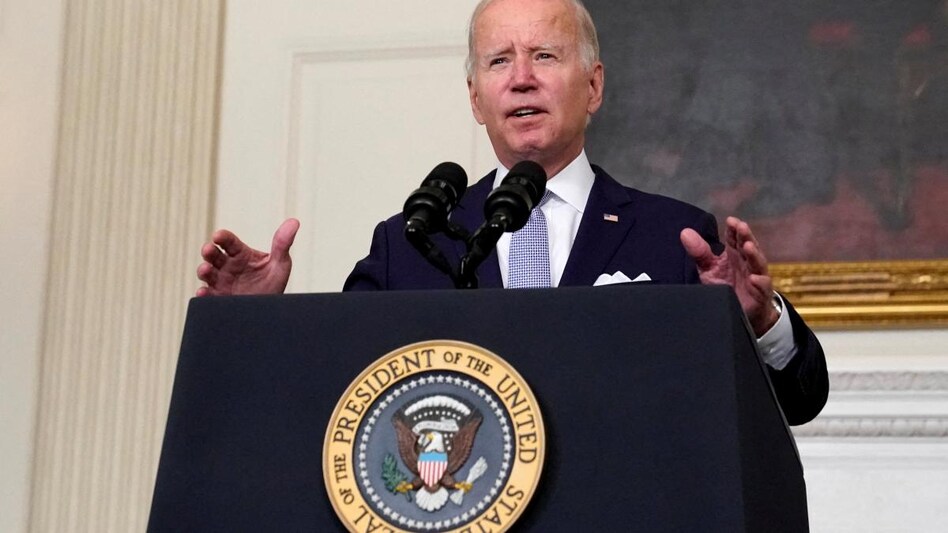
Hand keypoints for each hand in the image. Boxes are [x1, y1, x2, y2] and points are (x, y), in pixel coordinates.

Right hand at [196, 218, 299, 295]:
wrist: (269, 310)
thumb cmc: (273, 283)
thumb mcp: (280, 264)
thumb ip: (283, 244)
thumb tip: (294, 222)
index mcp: (240, 254)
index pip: (229, 242)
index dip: (222, 237)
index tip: (218, 236)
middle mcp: (227, 266)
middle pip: (213, 255)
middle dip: (208, 251)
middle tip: (208, 250)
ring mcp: (221, 282)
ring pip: (207, 273)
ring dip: (203, 270)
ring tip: (205, 270)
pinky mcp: (218, 298)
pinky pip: (207, 296)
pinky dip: (203, 294)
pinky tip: (204, 292)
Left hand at [680, 216, 778, 336]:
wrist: (739, 313)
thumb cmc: (724, 286)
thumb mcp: (709, 269)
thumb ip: (699, 252)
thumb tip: (685, 232)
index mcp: (735, 254)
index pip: (735, 238)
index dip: (734, 229)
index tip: (730, 220)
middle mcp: (747, 263)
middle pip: (749, 246)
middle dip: (746, 236)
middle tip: (741, 226)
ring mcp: (756, 278)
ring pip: (758, 264)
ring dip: (754, 255)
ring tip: (748, 246)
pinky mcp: (760, 295)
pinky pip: (762, 288)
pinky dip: (759, 283)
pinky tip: (753, 278)